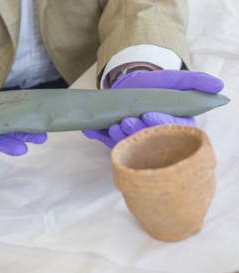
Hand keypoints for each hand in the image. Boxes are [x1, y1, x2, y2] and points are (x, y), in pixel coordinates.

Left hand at [83, 70, 223, 147]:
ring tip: (115, 125)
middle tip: (128, 121)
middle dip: (139, 131)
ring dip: (122, 137)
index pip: (172, 129)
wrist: (128, 86)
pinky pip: (115, 146)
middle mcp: (159, 138)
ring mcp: (140, 142)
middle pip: (151, 141)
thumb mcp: (174, 79)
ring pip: (133, 146)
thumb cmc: (155, 85)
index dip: (160, 123)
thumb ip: (195, 82)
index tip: (149, 114)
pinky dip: (107, 140)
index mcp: (177, 125)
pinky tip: (101, 131)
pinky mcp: (122, 143)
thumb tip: (218, 87)